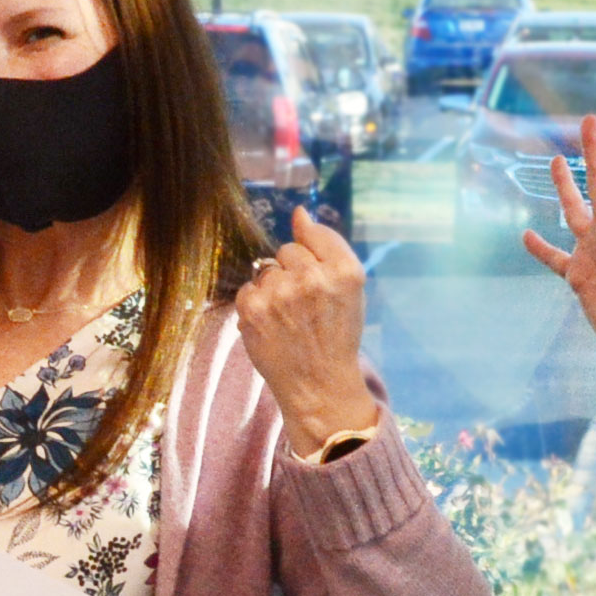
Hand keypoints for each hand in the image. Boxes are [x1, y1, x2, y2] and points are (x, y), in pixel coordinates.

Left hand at [235, 212, 382, 455]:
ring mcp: (281, 293)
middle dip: (292, 272)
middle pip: (287, 250)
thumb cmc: (336, 334)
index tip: (317, 280)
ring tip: (288, 318)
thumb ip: (325, 245)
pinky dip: (255, 305)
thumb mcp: (348, 288)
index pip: (314, 233)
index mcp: (345, 271)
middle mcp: (313, 278)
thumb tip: (299, 211)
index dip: (313, 255)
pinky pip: (247, 288)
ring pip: (265, 269)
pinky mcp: (253, 309)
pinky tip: (272, 325)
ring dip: (272, 288)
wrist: (319, 385)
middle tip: (304, 306)